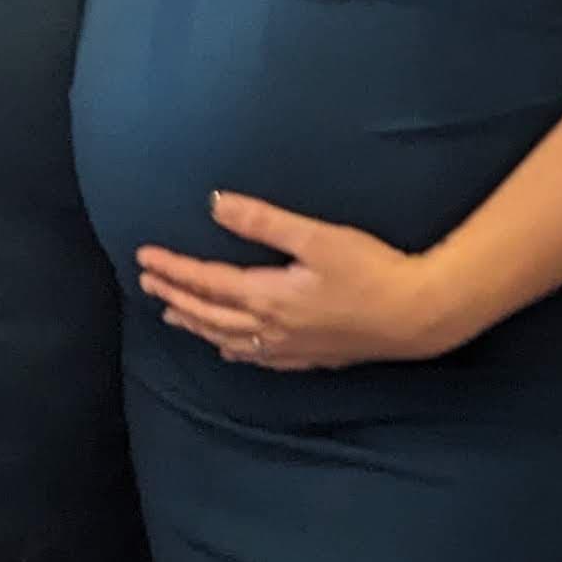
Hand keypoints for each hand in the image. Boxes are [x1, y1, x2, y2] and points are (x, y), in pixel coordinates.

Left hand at [137, 191, 462, 371]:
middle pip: (209, 314)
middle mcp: (270, 328)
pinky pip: (257, 358)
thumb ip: (264, 221)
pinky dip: (233, 350)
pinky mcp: (311, 357)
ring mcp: (289, 347)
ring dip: (197, 325)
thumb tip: (216, 204)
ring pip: (228, 339)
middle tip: (148, 283)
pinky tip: (230, 349)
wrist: (416, 316)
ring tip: (174, 315)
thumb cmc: (372, 271)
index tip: (144, 258)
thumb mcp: (317, 237)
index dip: (173, 270)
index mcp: (267, 297)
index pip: (206, 282)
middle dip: (176, 296)